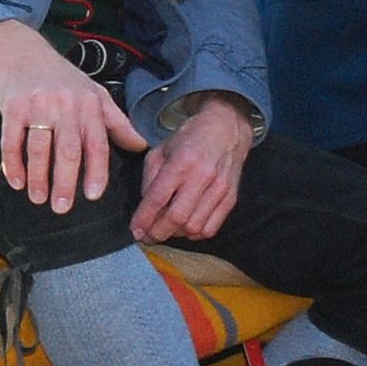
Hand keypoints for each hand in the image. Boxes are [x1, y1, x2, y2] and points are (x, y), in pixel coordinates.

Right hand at [0, 21, 145, 213]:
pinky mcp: (13, 107)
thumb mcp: (95, 94)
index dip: (96, 171)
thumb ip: (117, 122)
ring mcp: (38, 105)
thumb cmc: (63, 79)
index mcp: (89, 104)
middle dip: (65, 182)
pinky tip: (17, 181)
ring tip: (38, 198)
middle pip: (68, 150)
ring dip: (38, 177)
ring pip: (39, 148)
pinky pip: (12, 140)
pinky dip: (13, 163)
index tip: (93, 195)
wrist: (23, 53)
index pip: (97, 143)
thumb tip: (142, 146)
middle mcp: (66, 104)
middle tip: (62, 208)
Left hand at [134, 94, 252, 243]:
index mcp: (181, 162)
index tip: (135, 231)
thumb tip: (145, 210)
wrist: (227, 129)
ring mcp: (219, 189)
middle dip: (157, 233)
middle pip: (176, 218)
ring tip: (167, 228)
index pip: (158, 198)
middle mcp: (202, 177)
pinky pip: (210, 229)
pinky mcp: (231, 199)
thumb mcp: (161, 150)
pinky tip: (186, 226)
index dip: (144, 219)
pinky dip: (194, 234)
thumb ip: (150, 180)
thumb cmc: (190, 139)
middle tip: (147, 236)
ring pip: (194, 227)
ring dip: (176, 234)